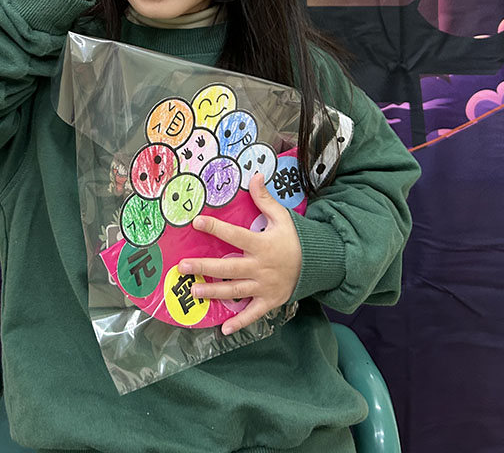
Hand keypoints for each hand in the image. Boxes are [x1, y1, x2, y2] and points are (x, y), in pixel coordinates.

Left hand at [178, 173, 302, 335]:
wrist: (320, 264)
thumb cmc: (296, 239)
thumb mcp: (282, 217)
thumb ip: (265, 199)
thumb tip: (255, 175)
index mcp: (262, 244)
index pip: (235, 235)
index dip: (216, 228)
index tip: (196, 222)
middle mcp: (261, 267)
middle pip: (228, 267)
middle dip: (205, 266)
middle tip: (183, 266)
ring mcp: (265, 287)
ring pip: (235, 291)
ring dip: (214, 292)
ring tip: (194, 291)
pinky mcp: (270, 302)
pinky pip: (253, 314)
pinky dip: (240, 322)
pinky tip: (223, 329)